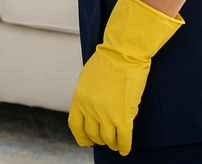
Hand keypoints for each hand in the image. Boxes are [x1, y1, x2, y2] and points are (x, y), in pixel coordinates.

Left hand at [67, 0, 183, 155]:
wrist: (123, 53)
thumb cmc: (107, 61)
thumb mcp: (87, 78)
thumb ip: (87, 95)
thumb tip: (91, 109)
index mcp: (78, 98)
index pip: (75, 125)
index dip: (81, 136)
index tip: (86, 142)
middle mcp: (89, 109)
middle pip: (92, 134)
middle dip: (99, 140)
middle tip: (105, 141)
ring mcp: (106, 114)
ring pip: (107, 138)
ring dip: (112, 144)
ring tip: (116, 145)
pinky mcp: (123, 116)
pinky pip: (123, 137)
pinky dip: (124, 145)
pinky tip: (125, 149)